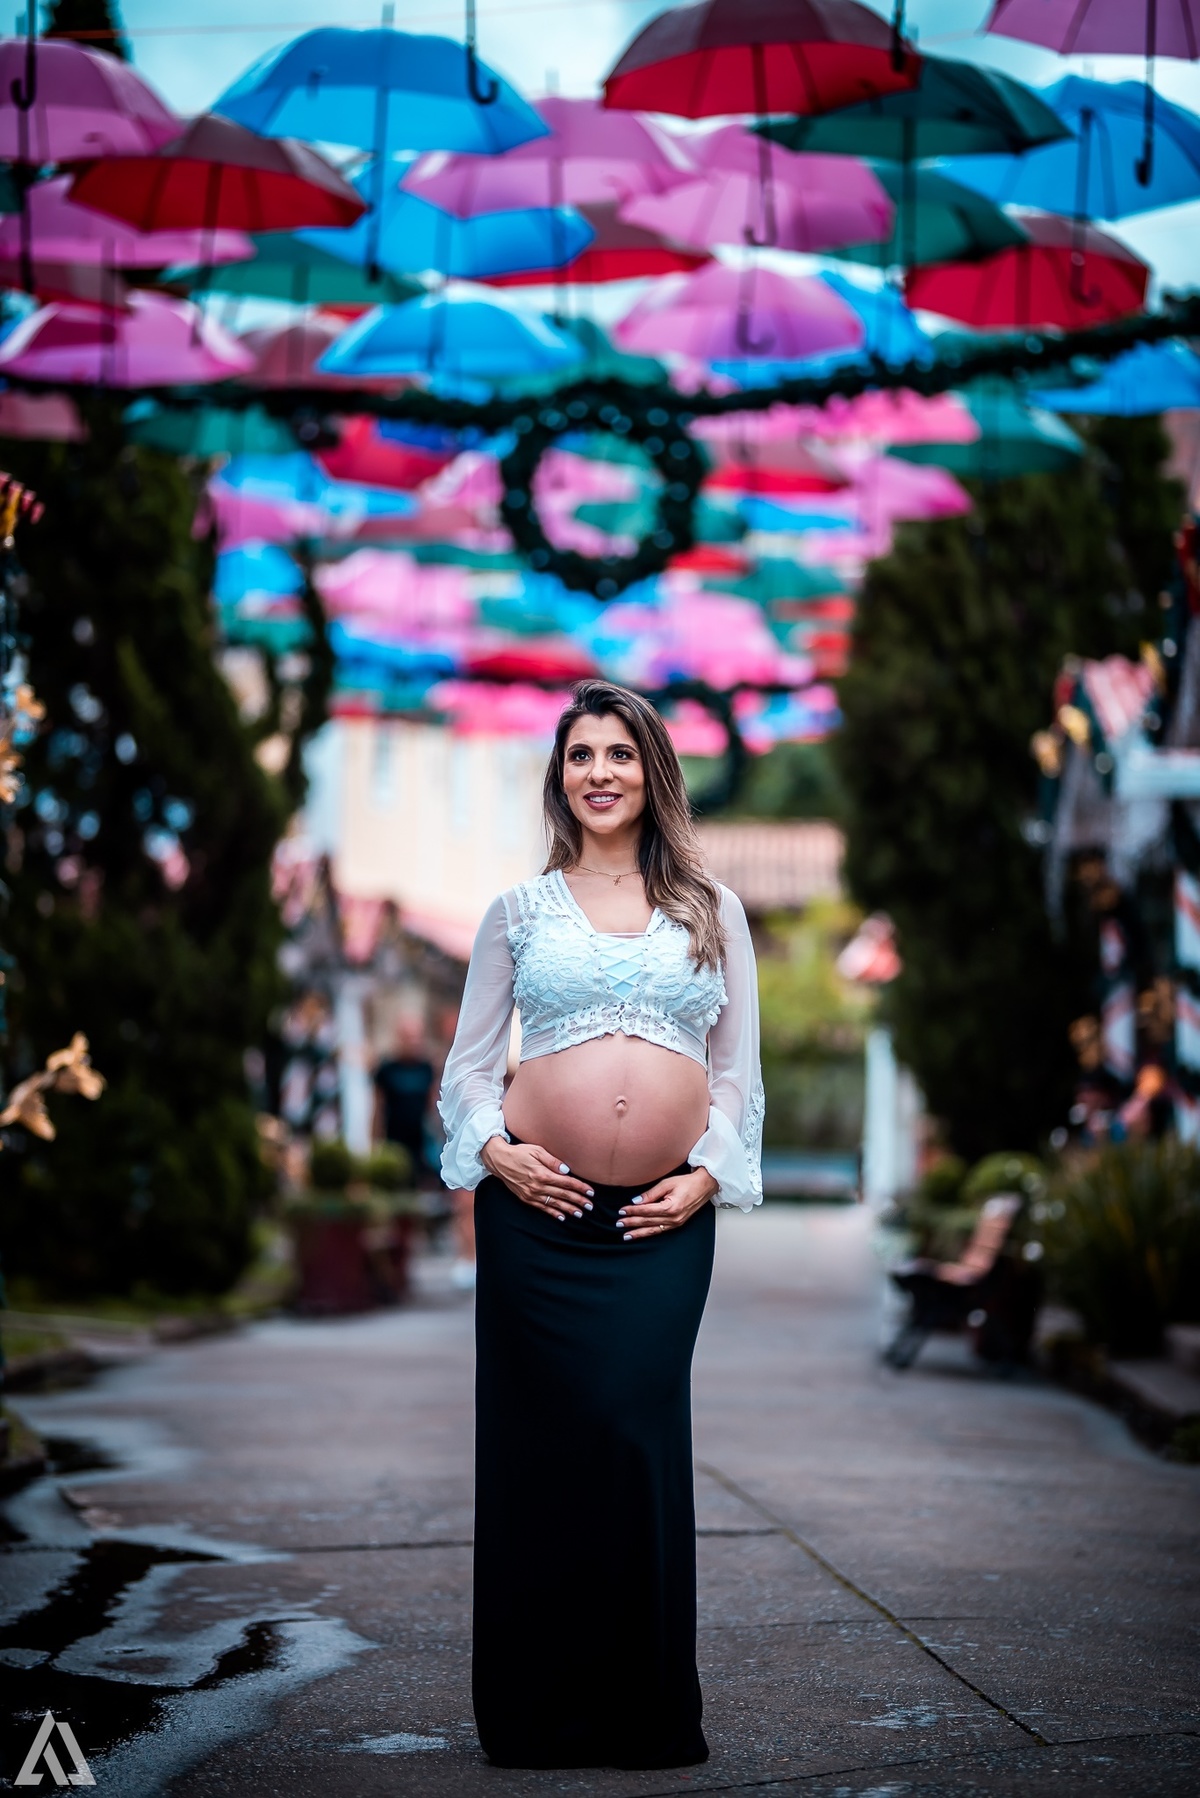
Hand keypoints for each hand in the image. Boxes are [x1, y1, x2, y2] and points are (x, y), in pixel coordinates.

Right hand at [480, 1135, 594, 1221]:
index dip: (580, 1188)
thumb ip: (553, 1161)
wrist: (499, 1161)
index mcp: (542, 1174)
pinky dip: (552, 1213)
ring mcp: (531, 1194)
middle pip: (563, 1195)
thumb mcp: (537, 1150)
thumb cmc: (520, 1152)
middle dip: (578, 1201)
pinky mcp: (526, 1198)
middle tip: (590, 1206)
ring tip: (580, 1214)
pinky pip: (542, 1208)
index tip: (591, 1192)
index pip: (566, 1182)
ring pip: (554, 1204)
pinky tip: (561, 1217)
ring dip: (568, 1209)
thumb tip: (567, 1170)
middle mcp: (538, 1186)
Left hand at [618, 1167, 717, 1240]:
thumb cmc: (687, 1183)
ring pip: (653, 1230)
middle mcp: (673, 1218)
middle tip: (619, 1223)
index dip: (632, 1211)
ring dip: (638, 1233)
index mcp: (670, 1207)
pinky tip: (641, 1234)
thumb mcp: (667, 1183)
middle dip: (632, 1223)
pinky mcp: (677, 1224)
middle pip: (648, 1221)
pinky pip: (660, 1231)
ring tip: (626, 1236)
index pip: (646, 1211)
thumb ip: (651, 1193)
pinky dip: (649, 1233)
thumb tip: (636, 1201)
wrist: (704, 1186)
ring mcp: (676, 1223)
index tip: (621, 1211)